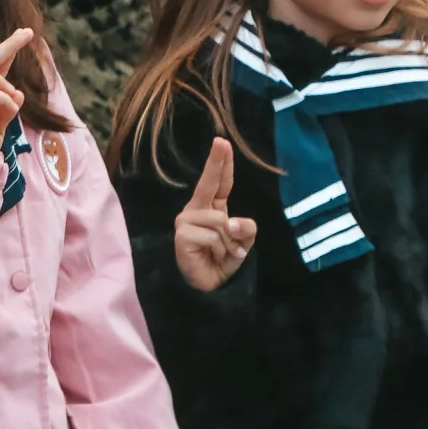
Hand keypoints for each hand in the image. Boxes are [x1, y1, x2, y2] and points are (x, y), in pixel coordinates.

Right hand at [173, 138, 257, 290]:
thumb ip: (245, 228)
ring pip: (219, 219)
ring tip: (225, 253)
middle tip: (221, 142)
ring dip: (229, 241)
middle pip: (208, 185)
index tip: (222, 142)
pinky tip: (215, 257)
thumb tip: (231, 223)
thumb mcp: (243, 242)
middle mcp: (195, 210)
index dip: (220, 163)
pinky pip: (212, 235)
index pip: (218, 183)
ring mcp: (186, 221)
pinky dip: (220, 248)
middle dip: (217, 163)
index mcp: (211, 208)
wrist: (210, 286)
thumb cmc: (223, 260)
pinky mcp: (182, 235)